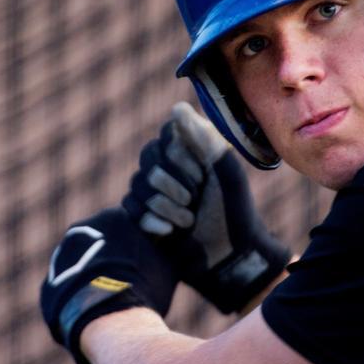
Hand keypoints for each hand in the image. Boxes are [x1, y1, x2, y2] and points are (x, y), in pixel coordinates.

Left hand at [40, 207, 177, 363]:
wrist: (109, 319)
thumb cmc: (145, 288)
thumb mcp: (170, 265)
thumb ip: (174, 248)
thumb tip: (190, 244)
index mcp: (111, 218)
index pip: (127, 227)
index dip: (139, 248)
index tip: (147, 266)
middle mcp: (80, 231)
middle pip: (101, 246)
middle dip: (114, 262)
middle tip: (132, 285)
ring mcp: (60, 259)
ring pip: (82, 268)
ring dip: (95, 280)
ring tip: (113, 304)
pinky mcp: (48, 287)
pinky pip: (67, 292)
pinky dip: (80, 301)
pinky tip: (96, 316)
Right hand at [122, 102, 291, 313]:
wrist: (230, 256)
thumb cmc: (233, 208)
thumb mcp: (224, 168)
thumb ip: (202, 136)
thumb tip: (176, 107)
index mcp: (188, 151)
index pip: (165, 137)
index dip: (182, 157)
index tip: (203, 173)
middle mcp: (168, 167)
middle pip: (149, 160)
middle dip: (175, 184)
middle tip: (196, 199)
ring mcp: (153, 192)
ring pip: (138, 185)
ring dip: (167, 206)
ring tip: (188, 220)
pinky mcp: (143, 217)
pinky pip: (130, 209)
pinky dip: (153, 221)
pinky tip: (171, 232)